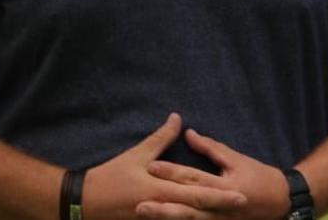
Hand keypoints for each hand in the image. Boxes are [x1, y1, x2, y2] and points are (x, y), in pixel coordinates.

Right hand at [81, 114, 247, 219]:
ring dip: (207, 218)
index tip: (242, 195)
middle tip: (245, 205)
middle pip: (197, 209)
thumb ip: (161, 138)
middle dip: (222, 208)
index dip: (221, 195)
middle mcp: (162, 207)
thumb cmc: (111, 176)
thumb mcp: (137, 154)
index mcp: (162, 189)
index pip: (197, 193)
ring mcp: (155, 219)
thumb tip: (178, 118)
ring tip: (231, 216)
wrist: (82, 201)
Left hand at [140, 128, 290, 218]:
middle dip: (163, 205)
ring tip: (144, 215)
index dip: (173, 172)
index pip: (194, 178)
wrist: (282, 201)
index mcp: (225, 186)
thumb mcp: (238, 159)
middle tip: (138, 203)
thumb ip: (211, 148)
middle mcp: (220, 206)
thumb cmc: (259, 176)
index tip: (151, 166)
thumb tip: (188, 133)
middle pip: (187, 205)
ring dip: (166, 218)